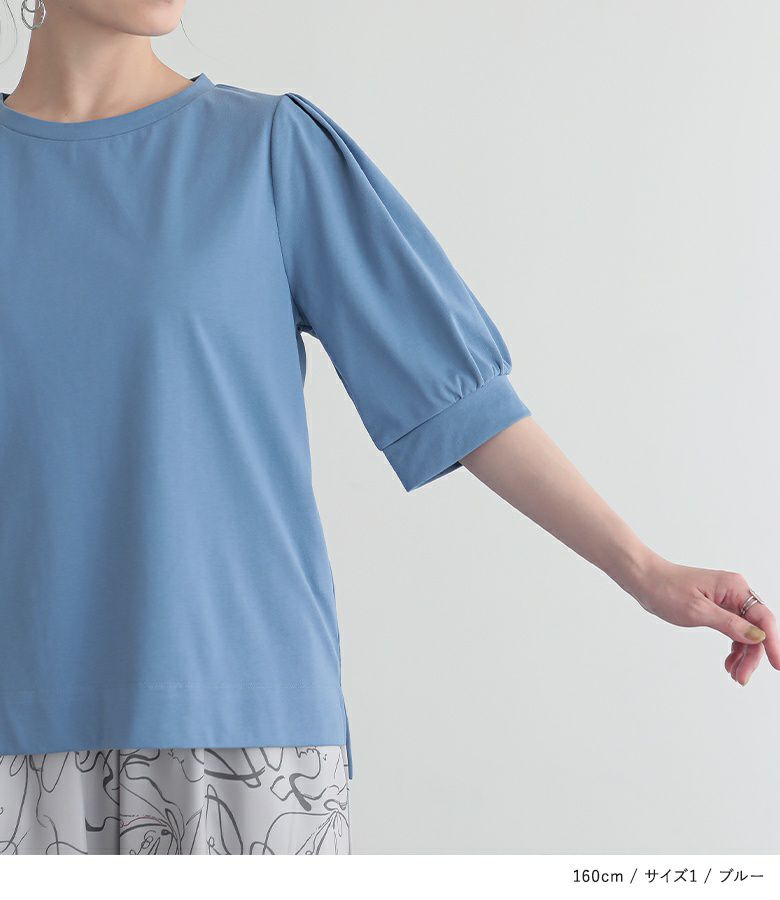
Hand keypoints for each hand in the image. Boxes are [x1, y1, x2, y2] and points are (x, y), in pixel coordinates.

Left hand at [626, 557, 778, 685]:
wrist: (645, 580)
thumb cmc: (666, 589)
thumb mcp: (697, 611)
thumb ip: (729, 624)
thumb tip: (757, 637)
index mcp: (734, 587)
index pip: (763, 619)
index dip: (773, 644)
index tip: (777, 665)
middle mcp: (735, 592)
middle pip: (756, 628)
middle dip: (752, 655)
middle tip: (741, 678)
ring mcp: (727, 600)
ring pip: (746, 632)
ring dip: (743, 654)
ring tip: (734, 674)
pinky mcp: (718, 607)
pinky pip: (735, 630)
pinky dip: (734, 647)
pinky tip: (729, 662)